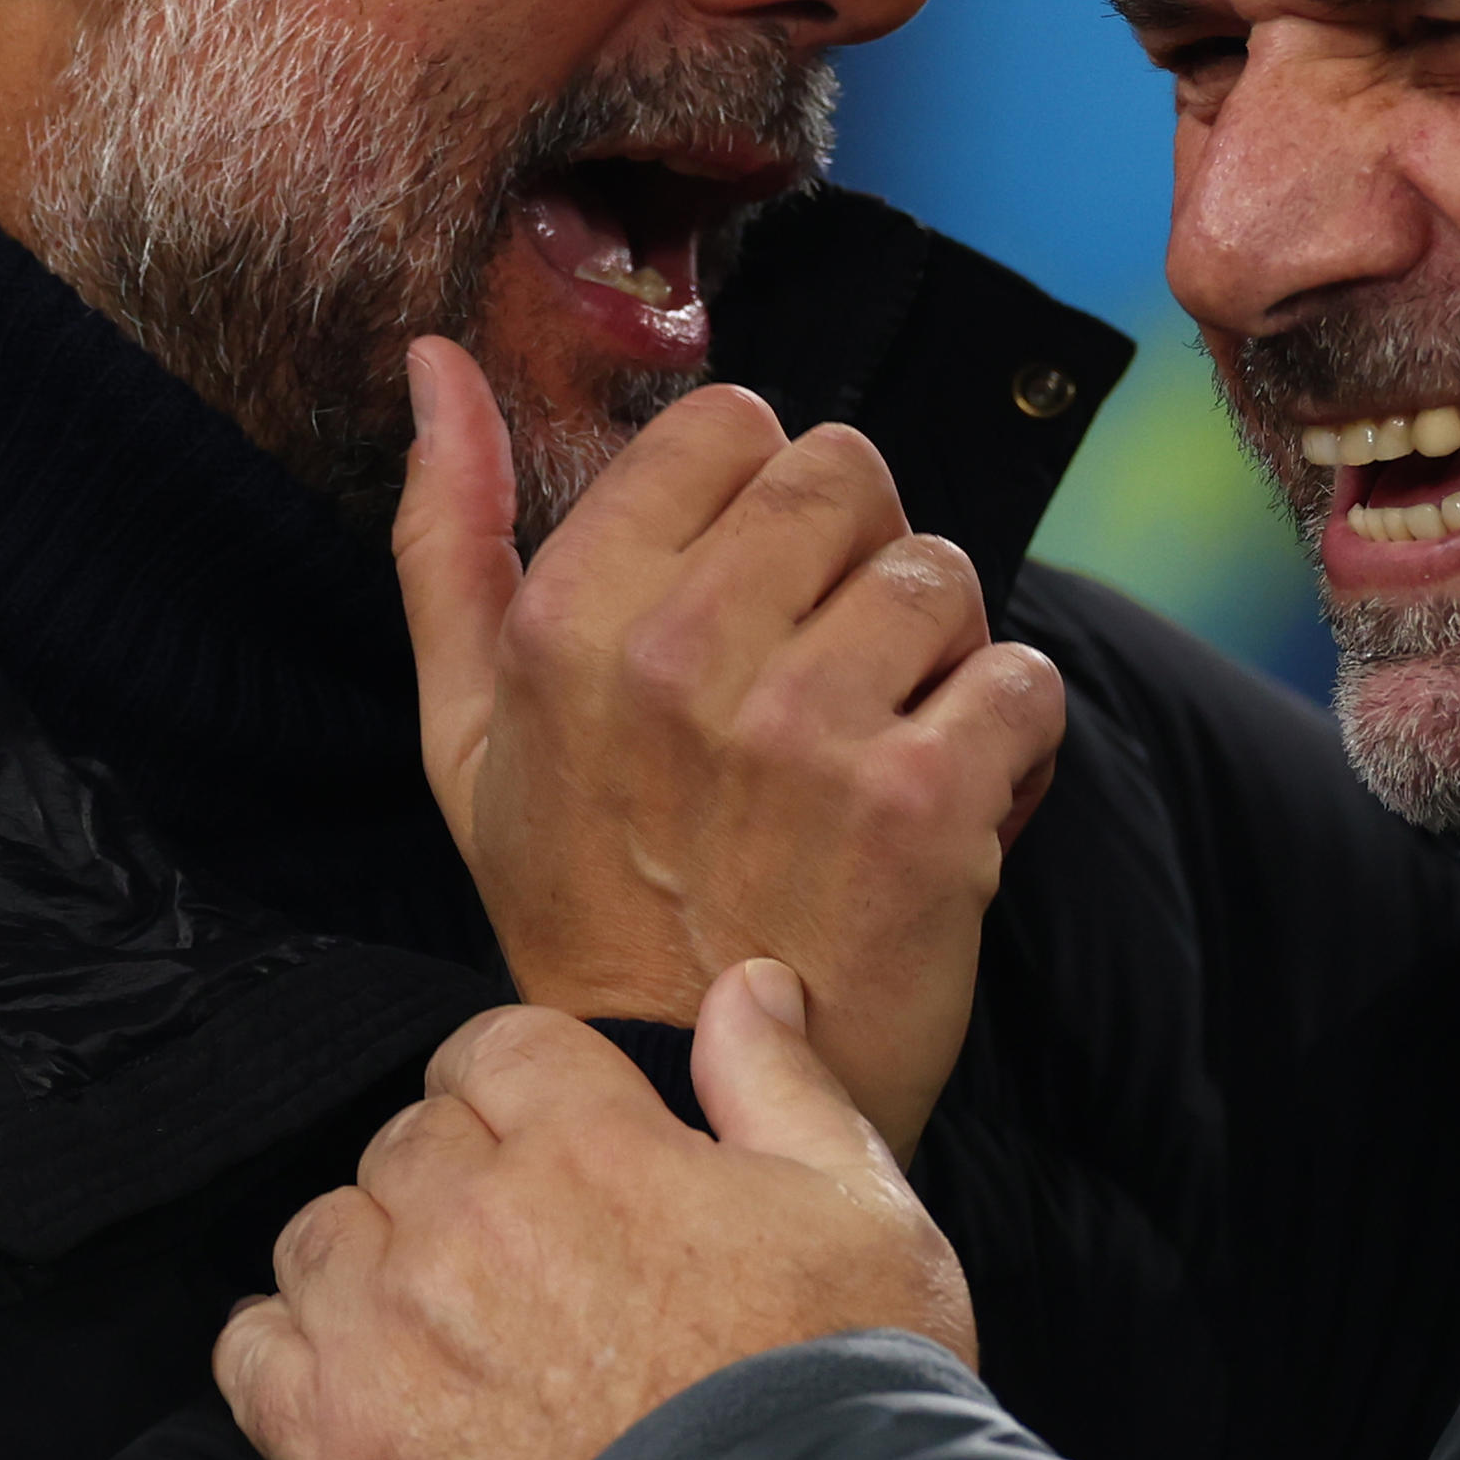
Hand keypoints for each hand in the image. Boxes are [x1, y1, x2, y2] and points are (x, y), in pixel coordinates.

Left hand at [216, 960, 974, 1459]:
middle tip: (527, 1259)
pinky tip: (359, 1383)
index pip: (494, 1047)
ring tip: (449, 1329)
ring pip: (325, 1235)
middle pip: (409, 1140)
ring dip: (375, 1261)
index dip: (524, 1087)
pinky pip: (251, 1350)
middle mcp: (465, 1219)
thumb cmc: (833, 1404)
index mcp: (586, 1142)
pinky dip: (289, 1352)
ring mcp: (385, 1334)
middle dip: (460, 1178)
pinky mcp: (334, 1449)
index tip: (554, 1142)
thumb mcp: (862, 1216)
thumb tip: (741, 985)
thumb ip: (782, 1083)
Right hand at [396, 339, 1061, 1153]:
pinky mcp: (921, 803)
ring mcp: (804, 732)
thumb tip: (437, 364)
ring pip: (942, 572)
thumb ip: (446, 537)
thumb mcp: (467, 730)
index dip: (763, 500)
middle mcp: (678, 661)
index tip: (750, 598)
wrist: (684, 1094)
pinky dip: (1010, 740)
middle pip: (847, 473)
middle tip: (824, 674)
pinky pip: (1022, 679)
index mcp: (567, 621)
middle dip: (855, 561)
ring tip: (879, 745)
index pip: (731, 423)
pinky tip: (946, 802)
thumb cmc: (578, 899)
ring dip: (936, 654)